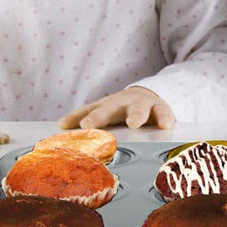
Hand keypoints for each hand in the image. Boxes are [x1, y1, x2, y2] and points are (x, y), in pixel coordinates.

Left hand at [60, 86, 175, 130]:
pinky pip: (163, 113)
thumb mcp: (105, 114)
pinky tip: (166, 125)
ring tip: (133, 123)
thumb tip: (61, 129)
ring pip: (137, 109)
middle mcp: (121, 103)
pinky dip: (165, 118)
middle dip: (98, 117)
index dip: (75, 118)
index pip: (87, 112)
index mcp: (105, 107)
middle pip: (107, 109)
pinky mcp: (160, 108)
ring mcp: (141, 104)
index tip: (62, 125)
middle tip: (89, 125)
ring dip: (135, 115)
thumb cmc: (120, 111)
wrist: (147, 97)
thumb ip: (86, 121)